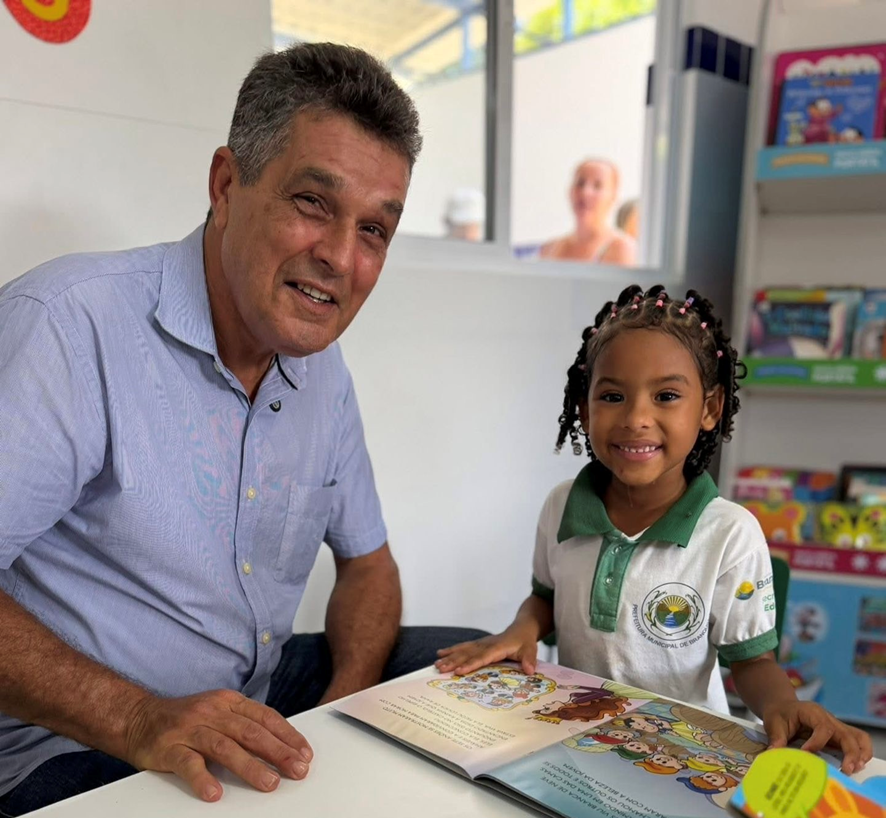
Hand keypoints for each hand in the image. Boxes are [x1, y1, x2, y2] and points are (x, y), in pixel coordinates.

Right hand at [124, 689, 312, 801]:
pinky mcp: (168, 748)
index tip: (304, 753)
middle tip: (297, 770)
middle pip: (251, 732)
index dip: (287, 735)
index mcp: (228, 702)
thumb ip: (244, 725)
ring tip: (269, 783)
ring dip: (250, 767)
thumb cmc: (186, 719)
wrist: (138, 718)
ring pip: (225, 747)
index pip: (265, 717)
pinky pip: (188, 764)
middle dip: (278, 752)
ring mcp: (190, 729)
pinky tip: (215, 793)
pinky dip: (203, 779)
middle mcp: (212, 712)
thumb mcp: (218, 712)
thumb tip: (280, 746)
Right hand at [435, 627, 538, 675]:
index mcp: (498, 647)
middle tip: (440, 669)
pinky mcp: (478, 644)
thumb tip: (530, 670)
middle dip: (454, 661)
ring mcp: (481, 643)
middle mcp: (486, 644)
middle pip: (468, 653)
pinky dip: (451, 650)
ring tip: (437, 664)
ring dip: (449, 657)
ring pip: (462, 650)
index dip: (470, 664)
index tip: (459, 671)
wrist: (521, 628)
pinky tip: (439, 654)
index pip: (482, 657)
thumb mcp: (531, 649)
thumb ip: (529, 660)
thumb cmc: (525, 641)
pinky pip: (463, 647)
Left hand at [763, 700, 872, 774]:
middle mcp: (828, 718)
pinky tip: (856, 766)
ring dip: (860, 754)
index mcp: (812, 712)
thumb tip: (774, 755)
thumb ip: (776, 738)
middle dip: (849, 753)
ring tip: (854, 769)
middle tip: (846, 770)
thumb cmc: (779, 713)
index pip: (823, 727)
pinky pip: (858, 741)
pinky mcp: (839, 736)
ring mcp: (836, 727)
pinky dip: (861, 753)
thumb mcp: (773, 722)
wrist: (783, 706)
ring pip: (858, 737)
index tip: (806, 754)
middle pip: (846, 734)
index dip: (817, 742)